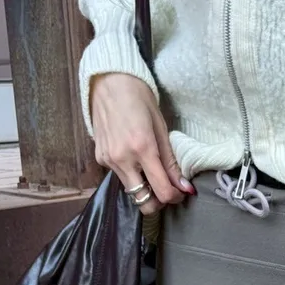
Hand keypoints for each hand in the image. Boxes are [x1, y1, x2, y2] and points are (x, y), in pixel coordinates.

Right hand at [90, 73, 194, 214]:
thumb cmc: (139, 99)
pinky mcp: (101, 158)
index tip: (180, 192)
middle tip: (166, 189)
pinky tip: (134, 158)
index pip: (162, 191)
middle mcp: (123, 159)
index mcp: (142, 148)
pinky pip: (121, 177)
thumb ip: (171, 162)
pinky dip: (132, 175)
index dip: (175, 197)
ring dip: (145, 188)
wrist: (108, 81)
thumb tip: (184, 187)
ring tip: (151, 171)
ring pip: (131, 191)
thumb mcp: (161, 128)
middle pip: (143, 202)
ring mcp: (109, 160)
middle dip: (158, 202)